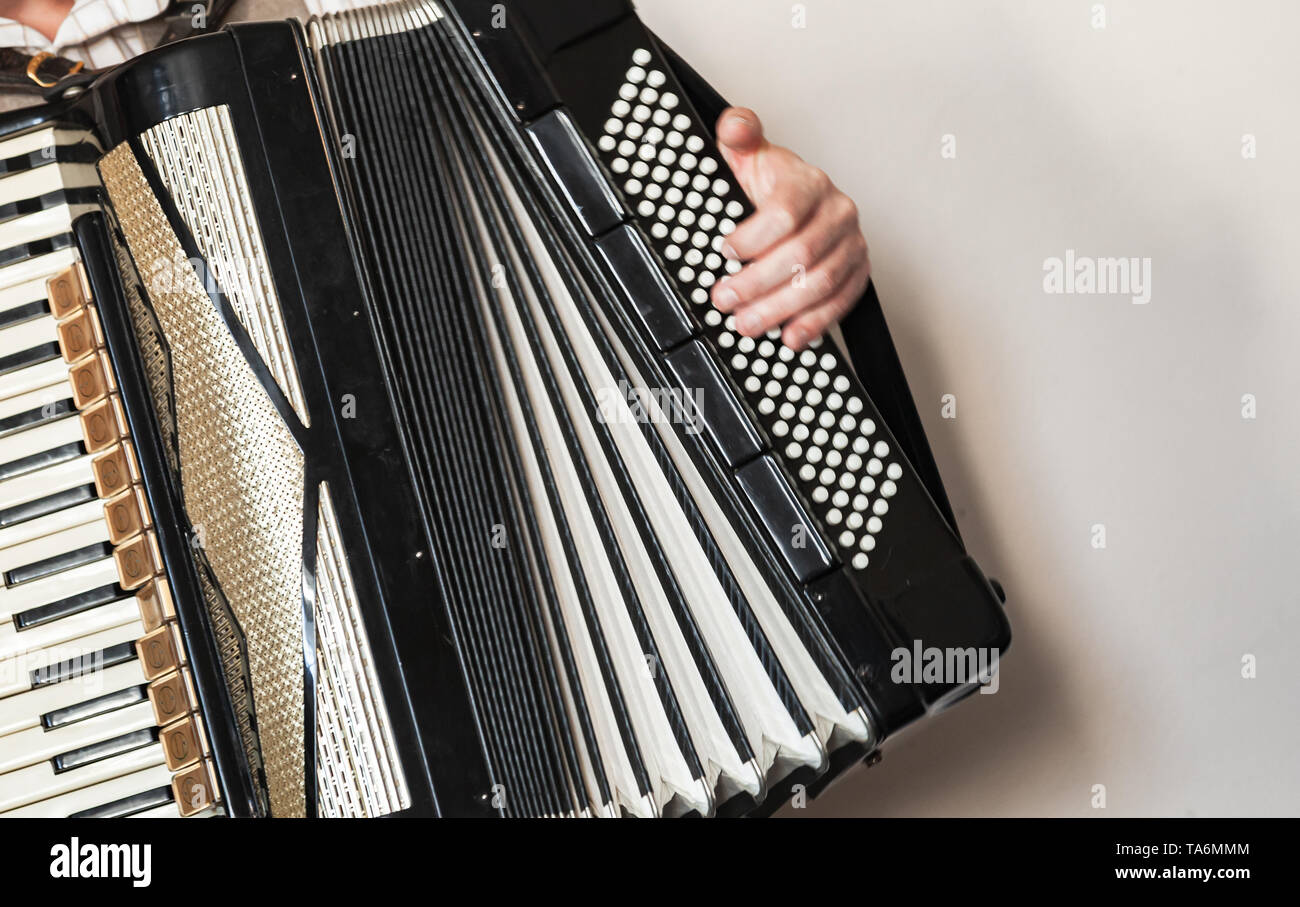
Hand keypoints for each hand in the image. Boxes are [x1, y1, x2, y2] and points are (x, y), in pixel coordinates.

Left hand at [710, 107, 870, 349]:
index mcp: (809, 182)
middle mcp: (837, 211)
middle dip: (758, 282)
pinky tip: (790, 336)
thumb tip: (735, 126)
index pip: (785, 212)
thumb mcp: (748, 156)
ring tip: (748, 323)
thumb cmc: (770, 185)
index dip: (753, 238)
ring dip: (780, 308)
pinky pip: (842, 302)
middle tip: (726, 299)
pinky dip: (815, 323)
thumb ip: (739, 135)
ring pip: (820, 282)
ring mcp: (851, 243)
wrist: (801, 201)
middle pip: (802, 253)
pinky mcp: (858, 271)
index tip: (725, 252)